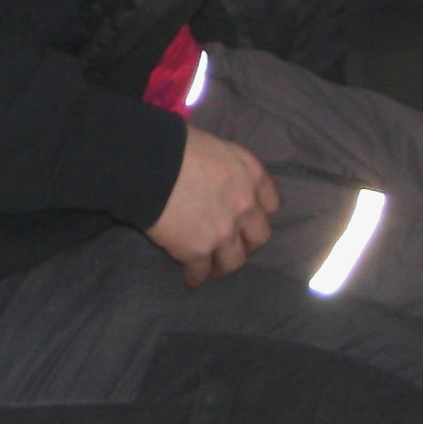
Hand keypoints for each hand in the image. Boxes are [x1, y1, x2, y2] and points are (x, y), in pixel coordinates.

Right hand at [147, 127, 278, 284]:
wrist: (151, 165)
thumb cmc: (176, 145)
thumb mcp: (213, 146)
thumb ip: (224, 166)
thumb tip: (213, 176)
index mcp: (250, 175)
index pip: (271, 202)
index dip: (259, 213)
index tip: (249, 218)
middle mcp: (244, 206)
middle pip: (258, 237)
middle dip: (247, 243)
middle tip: (233, 245)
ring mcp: (224, 232)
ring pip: (233, 261)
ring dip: (223, 265)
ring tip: (212, 268)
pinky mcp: (198, 251)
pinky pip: (200, 272)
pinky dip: (195, 276)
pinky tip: (190, 278)